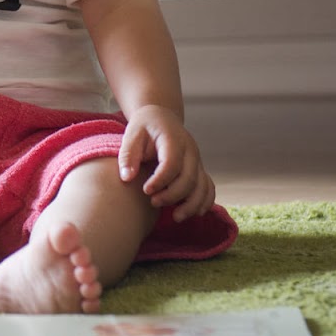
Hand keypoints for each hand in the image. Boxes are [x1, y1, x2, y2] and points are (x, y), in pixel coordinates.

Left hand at [118, 104, 215, 222]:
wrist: (161, 118)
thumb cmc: (144, 127)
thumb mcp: (132, 134)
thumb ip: (128, 155)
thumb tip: (126, 178)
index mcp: (173, 139)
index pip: (172, 163)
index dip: (160, 180)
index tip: (145, 190)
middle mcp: (190, 150)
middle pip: (189, 178)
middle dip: (173, 195)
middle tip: (153, 203)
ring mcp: (197, 160)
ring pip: (202, 186)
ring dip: (192, 204)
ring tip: (175, 217)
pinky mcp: (199, 169)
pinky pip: (209, 187)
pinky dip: (205, 201)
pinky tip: (195, 213)